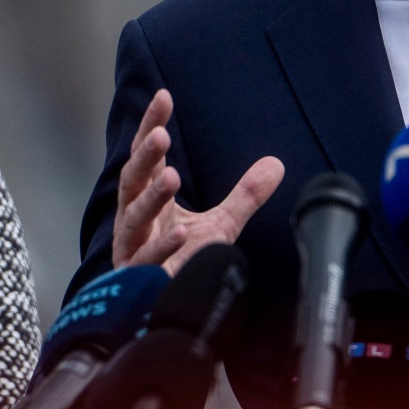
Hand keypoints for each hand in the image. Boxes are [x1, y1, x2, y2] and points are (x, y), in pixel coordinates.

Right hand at [112, 88, 283, 273]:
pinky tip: (180, 232)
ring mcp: (133, 248)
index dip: (151, 126)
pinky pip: (147, 260)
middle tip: (160, 135)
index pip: (147, 157)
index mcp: (147, 199)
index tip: (163, 98)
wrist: (168, 310)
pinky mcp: (139, 278)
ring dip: (152, 196)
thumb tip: (276, 164)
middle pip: (132, 181)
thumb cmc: (184, 262)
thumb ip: (244, 195)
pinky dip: (163, 246)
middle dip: (144, 158)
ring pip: (135, 217)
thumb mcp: (221, 224)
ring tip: (171, 176)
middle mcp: (134, 219)